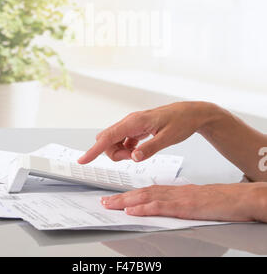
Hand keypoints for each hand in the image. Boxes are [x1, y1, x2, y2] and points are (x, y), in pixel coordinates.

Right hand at [78, 101, 219, 163]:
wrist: (190, 113)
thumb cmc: (181, 122)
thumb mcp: (168, 138)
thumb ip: (149, 148)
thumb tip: (133, 157)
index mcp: (135, 121)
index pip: (108, 137)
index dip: (94, 150)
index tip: (83, 160)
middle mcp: (131, 121)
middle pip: (108, 140)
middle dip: (115, 153)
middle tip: (136, 156)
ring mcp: (133, 124)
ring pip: (115, 141)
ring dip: (122, 152)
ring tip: (141, 153)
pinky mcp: (137, 128)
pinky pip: (124, 140)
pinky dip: (128, 149)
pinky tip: (140, 150)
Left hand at [101, 183, 266, 222]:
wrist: (235, 198)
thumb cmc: (217, 201)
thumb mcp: (193, 201)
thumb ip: (177, 203)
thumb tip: (162, 207)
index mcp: (174, 191)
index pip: (147, 191)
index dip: (129, 195)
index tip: (116, 198)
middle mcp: (173, 192)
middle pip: (142, 193)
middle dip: (121, 198)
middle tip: (105, 201)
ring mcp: (178, 198)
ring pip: (147, 198)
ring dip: (126, 201)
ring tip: (111, 205)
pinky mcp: (184, 206)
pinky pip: (160, 207)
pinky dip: (144, 208)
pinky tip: (133, 210)